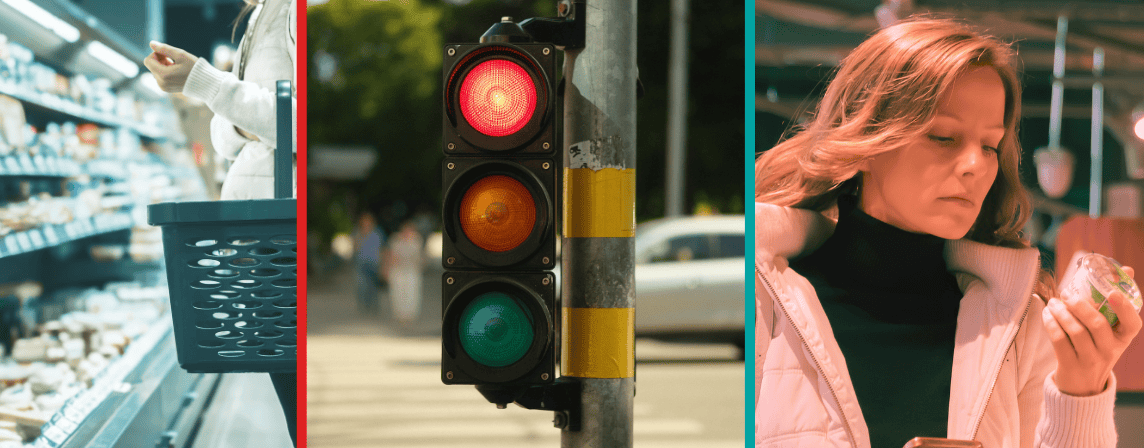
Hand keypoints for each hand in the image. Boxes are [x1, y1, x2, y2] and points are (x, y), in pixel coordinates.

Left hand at [142, 41, 195, 92]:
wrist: (205, 83)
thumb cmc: (194, 68)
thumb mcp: (180, 55)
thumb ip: (164, 48)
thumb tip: (151, 43)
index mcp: (163, 75)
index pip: (148, 60)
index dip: (156, 54)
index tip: (167, 55)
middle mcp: (161, 83)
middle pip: (151, 66)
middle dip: (160, 60)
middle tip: (174, 59)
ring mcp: (163, 87)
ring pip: (155, 71)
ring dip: (163, 66)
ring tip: (176, 66)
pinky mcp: (166, 89)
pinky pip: (160, 77)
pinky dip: (165, 72)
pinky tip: (176, 71)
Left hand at [1042, 266, 1141, 395]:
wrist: (1083, 386)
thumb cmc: (1096, 348)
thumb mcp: (1110, 331)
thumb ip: (1113, 303)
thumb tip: (1126, 269)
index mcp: (1123, 339)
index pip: (1133, 324)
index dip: (1124, 308)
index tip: (1112, 292)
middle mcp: (1110, 350)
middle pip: (1097, 324)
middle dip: (1079, 305)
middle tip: (1065, 293)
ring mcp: (1091, 360)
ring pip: (1075, 331)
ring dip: (1061, 312)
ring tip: (1053, 302)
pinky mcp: (1071, 365)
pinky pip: (1059, 340)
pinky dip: (1050, 323)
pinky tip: (1046, 314)